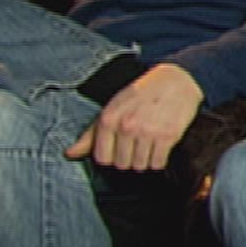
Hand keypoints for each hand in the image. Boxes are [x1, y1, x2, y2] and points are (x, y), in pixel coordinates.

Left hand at [65, 63, 204, 171]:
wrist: (176, 80)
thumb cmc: (141, 94)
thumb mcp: (112, 107)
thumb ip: (91, 134)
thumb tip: (69, 154)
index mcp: (108, 119)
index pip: (102, 158)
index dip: (111, 156)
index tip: (119, 148)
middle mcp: (126, 126)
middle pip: (122, 164)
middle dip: (129, 158)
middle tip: (136, 145)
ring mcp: (147, 132)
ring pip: (140, 166)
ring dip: (144, 160)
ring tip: (148, 145)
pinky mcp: (167, 136)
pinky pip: (158, 163)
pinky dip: (159, 159)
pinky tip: (159, 147)